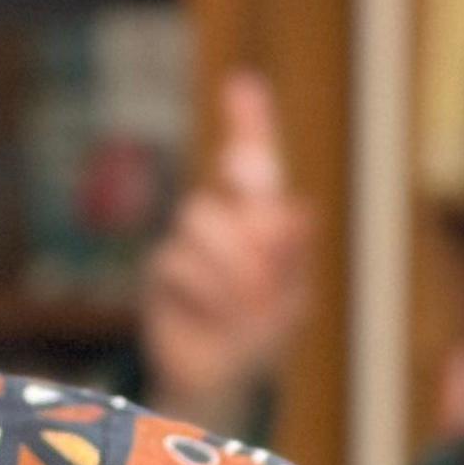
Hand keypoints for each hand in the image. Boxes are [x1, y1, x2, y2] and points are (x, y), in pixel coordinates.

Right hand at [140, 73, 314, 439]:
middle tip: (269, 280)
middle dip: (256, 229)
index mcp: (261, 218)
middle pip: (234, 187)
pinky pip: (179, 263)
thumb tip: (301, 210)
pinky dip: (205, 295)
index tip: (243, 83)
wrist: (218, 381)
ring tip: (245, 309)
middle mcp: (224, 219)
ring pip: (202, 221)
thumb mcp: (290, 296)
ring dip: (232, 271)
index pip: (254, 156)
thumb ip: (291, 254)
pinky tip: (211, 319)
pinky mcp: (162, 271)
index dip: (249, 118)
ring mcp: (189, 242)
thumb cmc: (261, 336)